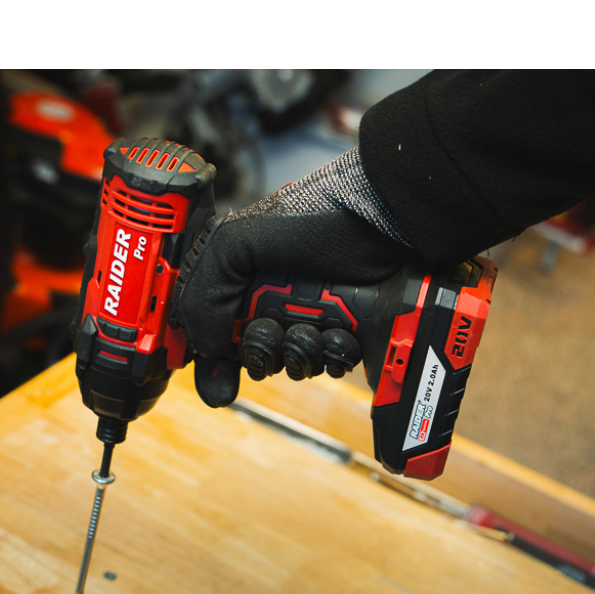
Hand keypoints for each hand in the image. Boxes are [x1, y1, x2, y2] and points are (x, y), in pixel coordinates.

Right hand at [175, 146, 411, 406]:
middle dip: (262, 349)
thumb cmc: (320, 219)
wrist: (391, 223)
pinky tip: (341, 331)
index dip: (213, 357)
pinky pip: (329, 363)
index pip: (213, 329)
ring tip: (316, 324)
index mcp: (241, 277)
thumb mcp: (239, 240)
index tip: (217, 374)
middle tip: (274, 327)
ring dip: (301, 350)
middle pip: (252, 354)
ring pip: (290, 363)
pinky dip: (333, 353)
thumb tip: (203, 346)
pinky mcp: (343, 332)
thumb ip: (204, 291)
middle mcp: (272, 299)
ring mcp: (309, 317)